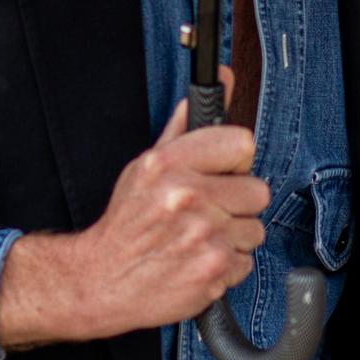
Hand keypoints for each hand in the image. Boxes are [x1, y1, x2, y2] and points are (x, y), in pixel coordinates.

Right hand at [0, 65, 268, 347]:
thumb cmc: (127, 224)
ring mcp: (203, 236)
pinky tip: (198, 262)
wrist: (102, 281)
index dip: (234, 162)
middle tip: (207, 212)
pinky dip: (226, 266)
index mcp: (168, 164)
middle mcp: (186, 197)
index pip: (242, 144)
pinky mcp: (213, 270)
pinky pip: (245, 262)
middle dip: (236, 204)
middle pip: (257, 191)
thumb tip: (219, 78)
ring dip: (232, 238)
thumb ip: (185, 127)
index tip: (221, 174)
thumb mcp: (145, 168)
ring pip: (254, 230)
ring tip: (198, 239)